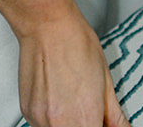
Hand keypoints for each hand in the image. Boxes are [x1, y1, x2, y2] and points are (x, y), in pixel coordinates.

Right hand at [18, 1, 129, 126]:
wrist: (48, 25)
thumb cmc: (77, 43)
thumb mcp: (106, 79)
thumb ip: (114, 114)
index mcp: (85, 117)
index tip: (101, 121)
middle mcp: (60, 123)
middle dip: (85, 123)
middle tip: (88, 109)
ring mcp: (41, 119)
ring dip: (68, 122)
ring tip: (71, 98)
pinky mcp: (28, 113)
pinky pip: (42, 124)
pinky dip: (52, 117)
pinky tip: (57, 94)